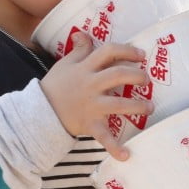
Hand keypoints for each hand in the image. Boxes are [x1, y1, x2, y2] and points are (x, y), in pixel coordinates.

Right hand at [40, 32, 152, 160]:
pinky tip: (126, 155)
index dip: (126, 51)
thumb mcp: (64, 64)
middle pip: (117, 75)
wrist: (39, 112)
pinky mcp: (89, 124)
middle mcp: (90, 84)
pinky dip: (114, 147)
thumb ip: (78, 50)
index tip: (141, 55)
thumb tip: (83, 33)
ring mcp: (91, 105)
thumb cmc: (55, 86)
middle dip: (136, 75)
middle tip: (147, 80)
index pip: (108, 52)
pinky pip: (103, 136)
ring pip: (117, 104)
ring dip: (137, 106)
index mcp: (85, 68)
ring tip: (149, 107)